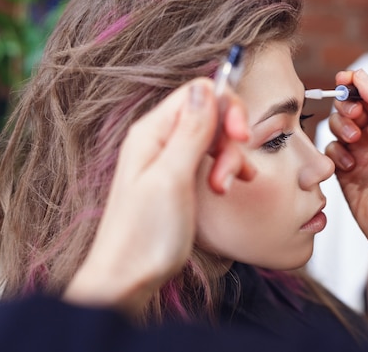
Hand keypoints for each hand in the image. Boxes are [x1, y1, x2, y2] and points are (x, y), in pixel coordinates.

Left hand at [64, 79, 253, 313]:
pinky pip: (206, 159)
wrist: (126, 278)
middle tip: (232, 173)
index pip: (198, 93)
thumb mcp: (172, 179)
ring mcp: (167, 159)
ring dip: (227, 159)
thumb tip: (205, 88)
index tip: (240, 136)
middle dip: (229, 139)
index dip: (226, 107)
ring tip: (224, 188)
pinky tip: (228, 186)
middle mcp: (158, 140)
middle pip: (208, 114)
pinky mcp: (176, 178)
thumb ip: (190, 132)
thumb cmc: (144, 234)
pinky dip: (223, 169)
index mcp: (152, 132)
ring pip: (211, 138)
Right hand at [325, 69, 367, 240]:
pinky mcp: (345, 171)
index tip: (342, 80)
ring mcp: (360, 152)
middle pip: (348, 107)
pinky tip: (350, 166)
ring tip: (354, 143)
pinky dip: (336, 155)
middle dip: (346, 109)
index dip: (353, 83)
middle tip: (355, 118)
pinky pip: (330, 152)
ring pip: (336, 127)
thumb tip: (361, 75)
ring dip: (341, 131)